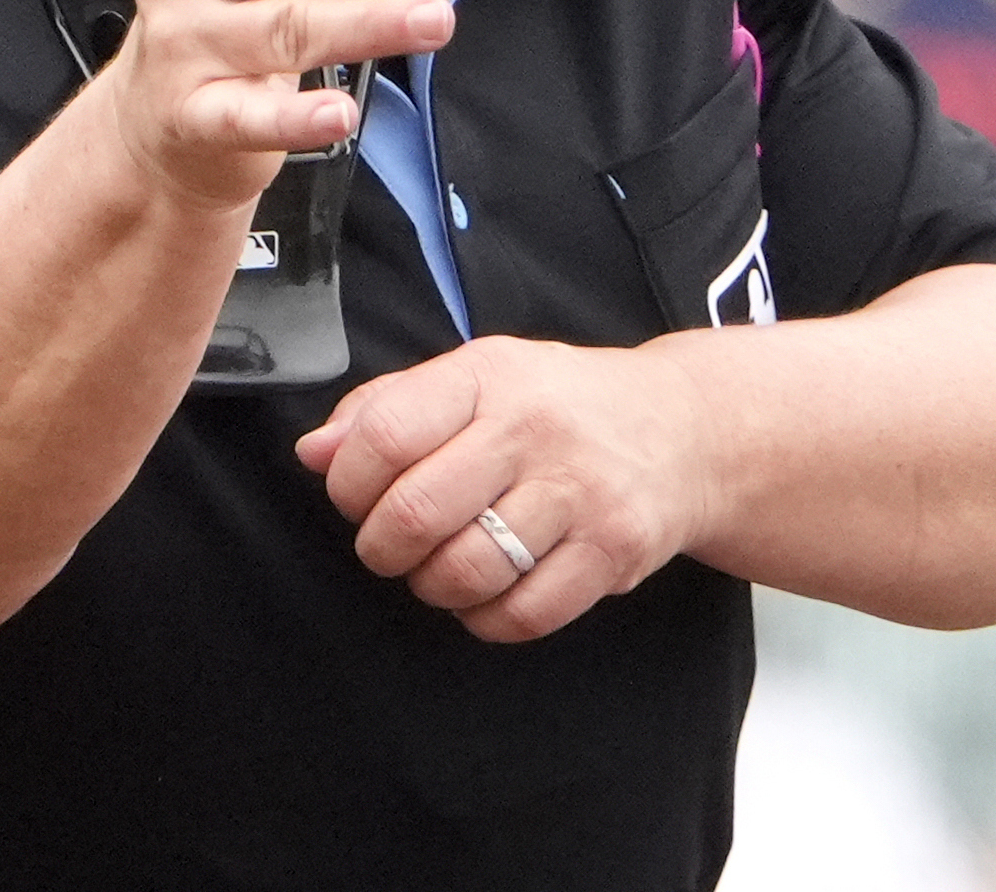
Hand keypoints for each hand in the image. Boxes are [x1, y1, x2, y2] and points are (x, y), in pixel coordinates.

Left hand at [295, 335, 716, 641]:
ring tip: (439, 568)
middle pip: (415, 513)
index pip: (385, 436)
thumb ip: (387, 408)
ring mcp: (580, 493)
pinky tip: (487, 594)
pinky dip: (487, 619)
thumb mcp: (475, 377)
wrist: (681, 429)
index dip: (348, 484)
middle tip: (390, 545)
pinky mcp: (613, 550)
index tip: (355, 497)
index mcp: (488, 377)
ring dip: (433, 586)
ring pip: (466, 572)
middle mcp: (534, 429)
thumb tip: (314, 455)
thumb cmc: (556, 406)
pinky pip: (523, 614)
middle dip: (381, 547)